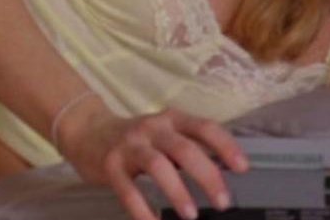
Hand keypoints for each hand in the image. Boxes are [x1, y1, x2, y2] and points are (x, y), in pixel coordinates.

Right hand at [57, 106, 248, 219]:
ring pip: (158, 166)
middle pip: (185, 149)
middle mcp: (153, 128)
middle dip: (207, 176)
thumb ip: (188, 147)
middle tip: (223, 201)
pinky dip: (143, 209)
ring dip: (178, 192)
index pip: (205, 127)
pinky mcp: (110, 164)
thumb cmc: (136, 138)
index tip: (242, 168)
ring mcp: (130, 145)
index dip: (225, 146)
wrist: (87, 131)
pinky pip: (128, 190)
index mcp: (172, 119)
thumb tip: (221, 170)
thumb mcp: (164, 133)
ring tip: (191, 215)